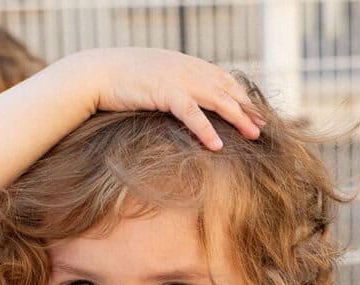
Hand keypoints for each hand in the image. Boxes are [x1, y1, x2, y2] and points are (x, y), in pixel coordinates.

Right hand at [70, 48, 263, 149]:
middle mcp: (187, 68)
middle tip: (264, 127)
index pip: (223, 79)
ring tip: (253, 136)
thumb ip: (174, 87)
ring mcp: (177, 78)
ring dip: (237, 118)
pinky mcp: (164, 92)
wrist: (95, 73)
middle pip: (227, 89)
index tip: (256, 113)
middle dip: (247, 108)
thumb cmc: (121, 81)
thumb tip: (185, 105)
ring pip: (217, 98)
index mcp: (186, 64)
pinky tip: (217, 145)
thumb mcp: (154, 79)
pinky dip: (205, 129)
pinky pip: (191, 113)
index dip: (242, 96)